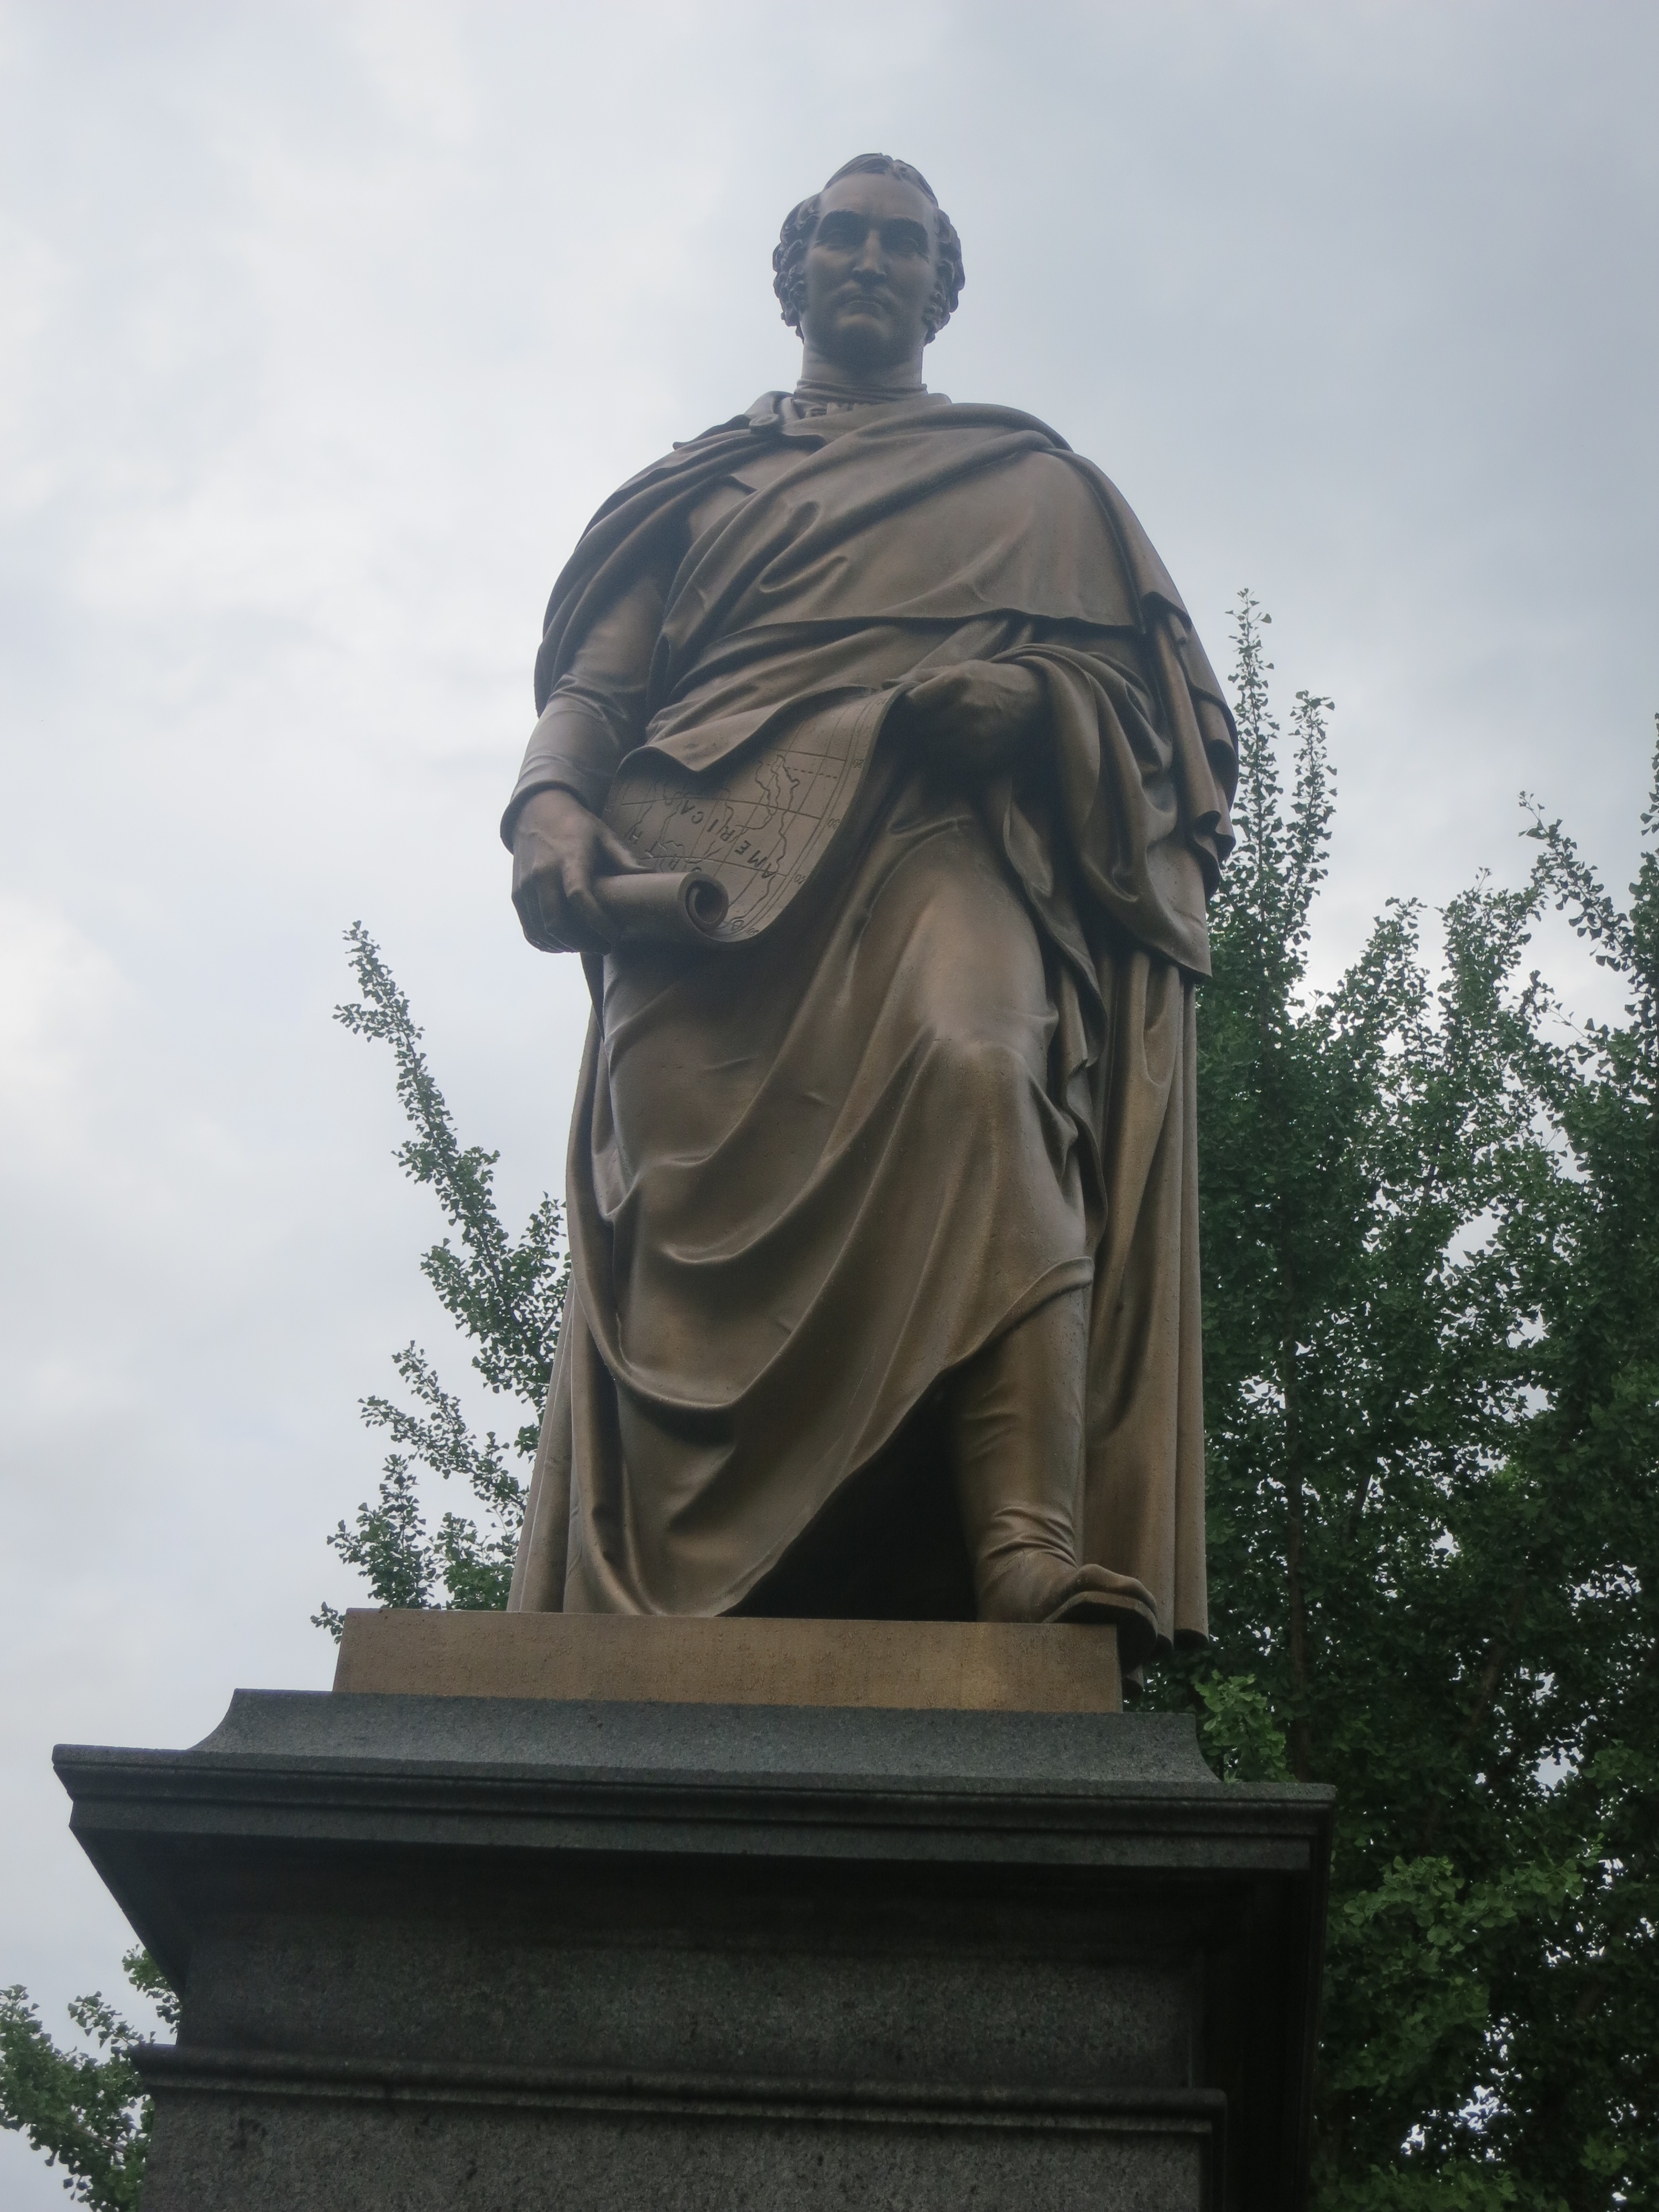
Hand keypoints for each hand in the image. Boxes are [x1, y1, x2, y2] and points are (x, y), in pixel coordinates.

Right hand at [511, 786, 645, 953]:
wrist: (536, 811)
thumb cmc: (576, 826)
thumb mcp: (603, 835)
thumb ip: (624, 858)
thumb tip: (652, 876)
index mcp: (567, 858)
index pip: (579, 897)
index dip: (597, 922)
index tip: (615, 936)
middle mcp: (541, 874)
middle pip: (557, 922)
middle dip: (583, 943)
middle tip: (604, 947)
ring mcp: (525, 886)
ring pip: (542, 930)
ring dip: (566, 946)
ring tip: (587, 946)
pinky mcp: (516, 895)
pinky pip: (528, 929)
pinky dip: (546, 943)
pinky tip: (564, 945)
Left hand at [893, 661, 1044, 779]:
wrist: (1031, 699)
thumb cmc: (989, 681)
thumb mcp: (959, 670)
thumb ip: (922, 677)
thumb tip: (885, 683)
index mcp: (957, 681)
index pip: (913, 703)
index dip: (911, 707)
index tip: (918, 707)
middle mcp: (965, 709)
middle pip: (921, 727)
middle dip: (921, 726)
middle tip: (933, 720)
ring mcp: (974, 735)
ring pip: (932, 747)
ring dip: (933, 742)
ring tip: (947, 730)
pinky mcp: (981, 756)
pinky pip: (948, 762)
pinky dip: (947, 755)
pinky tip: (958, 743)